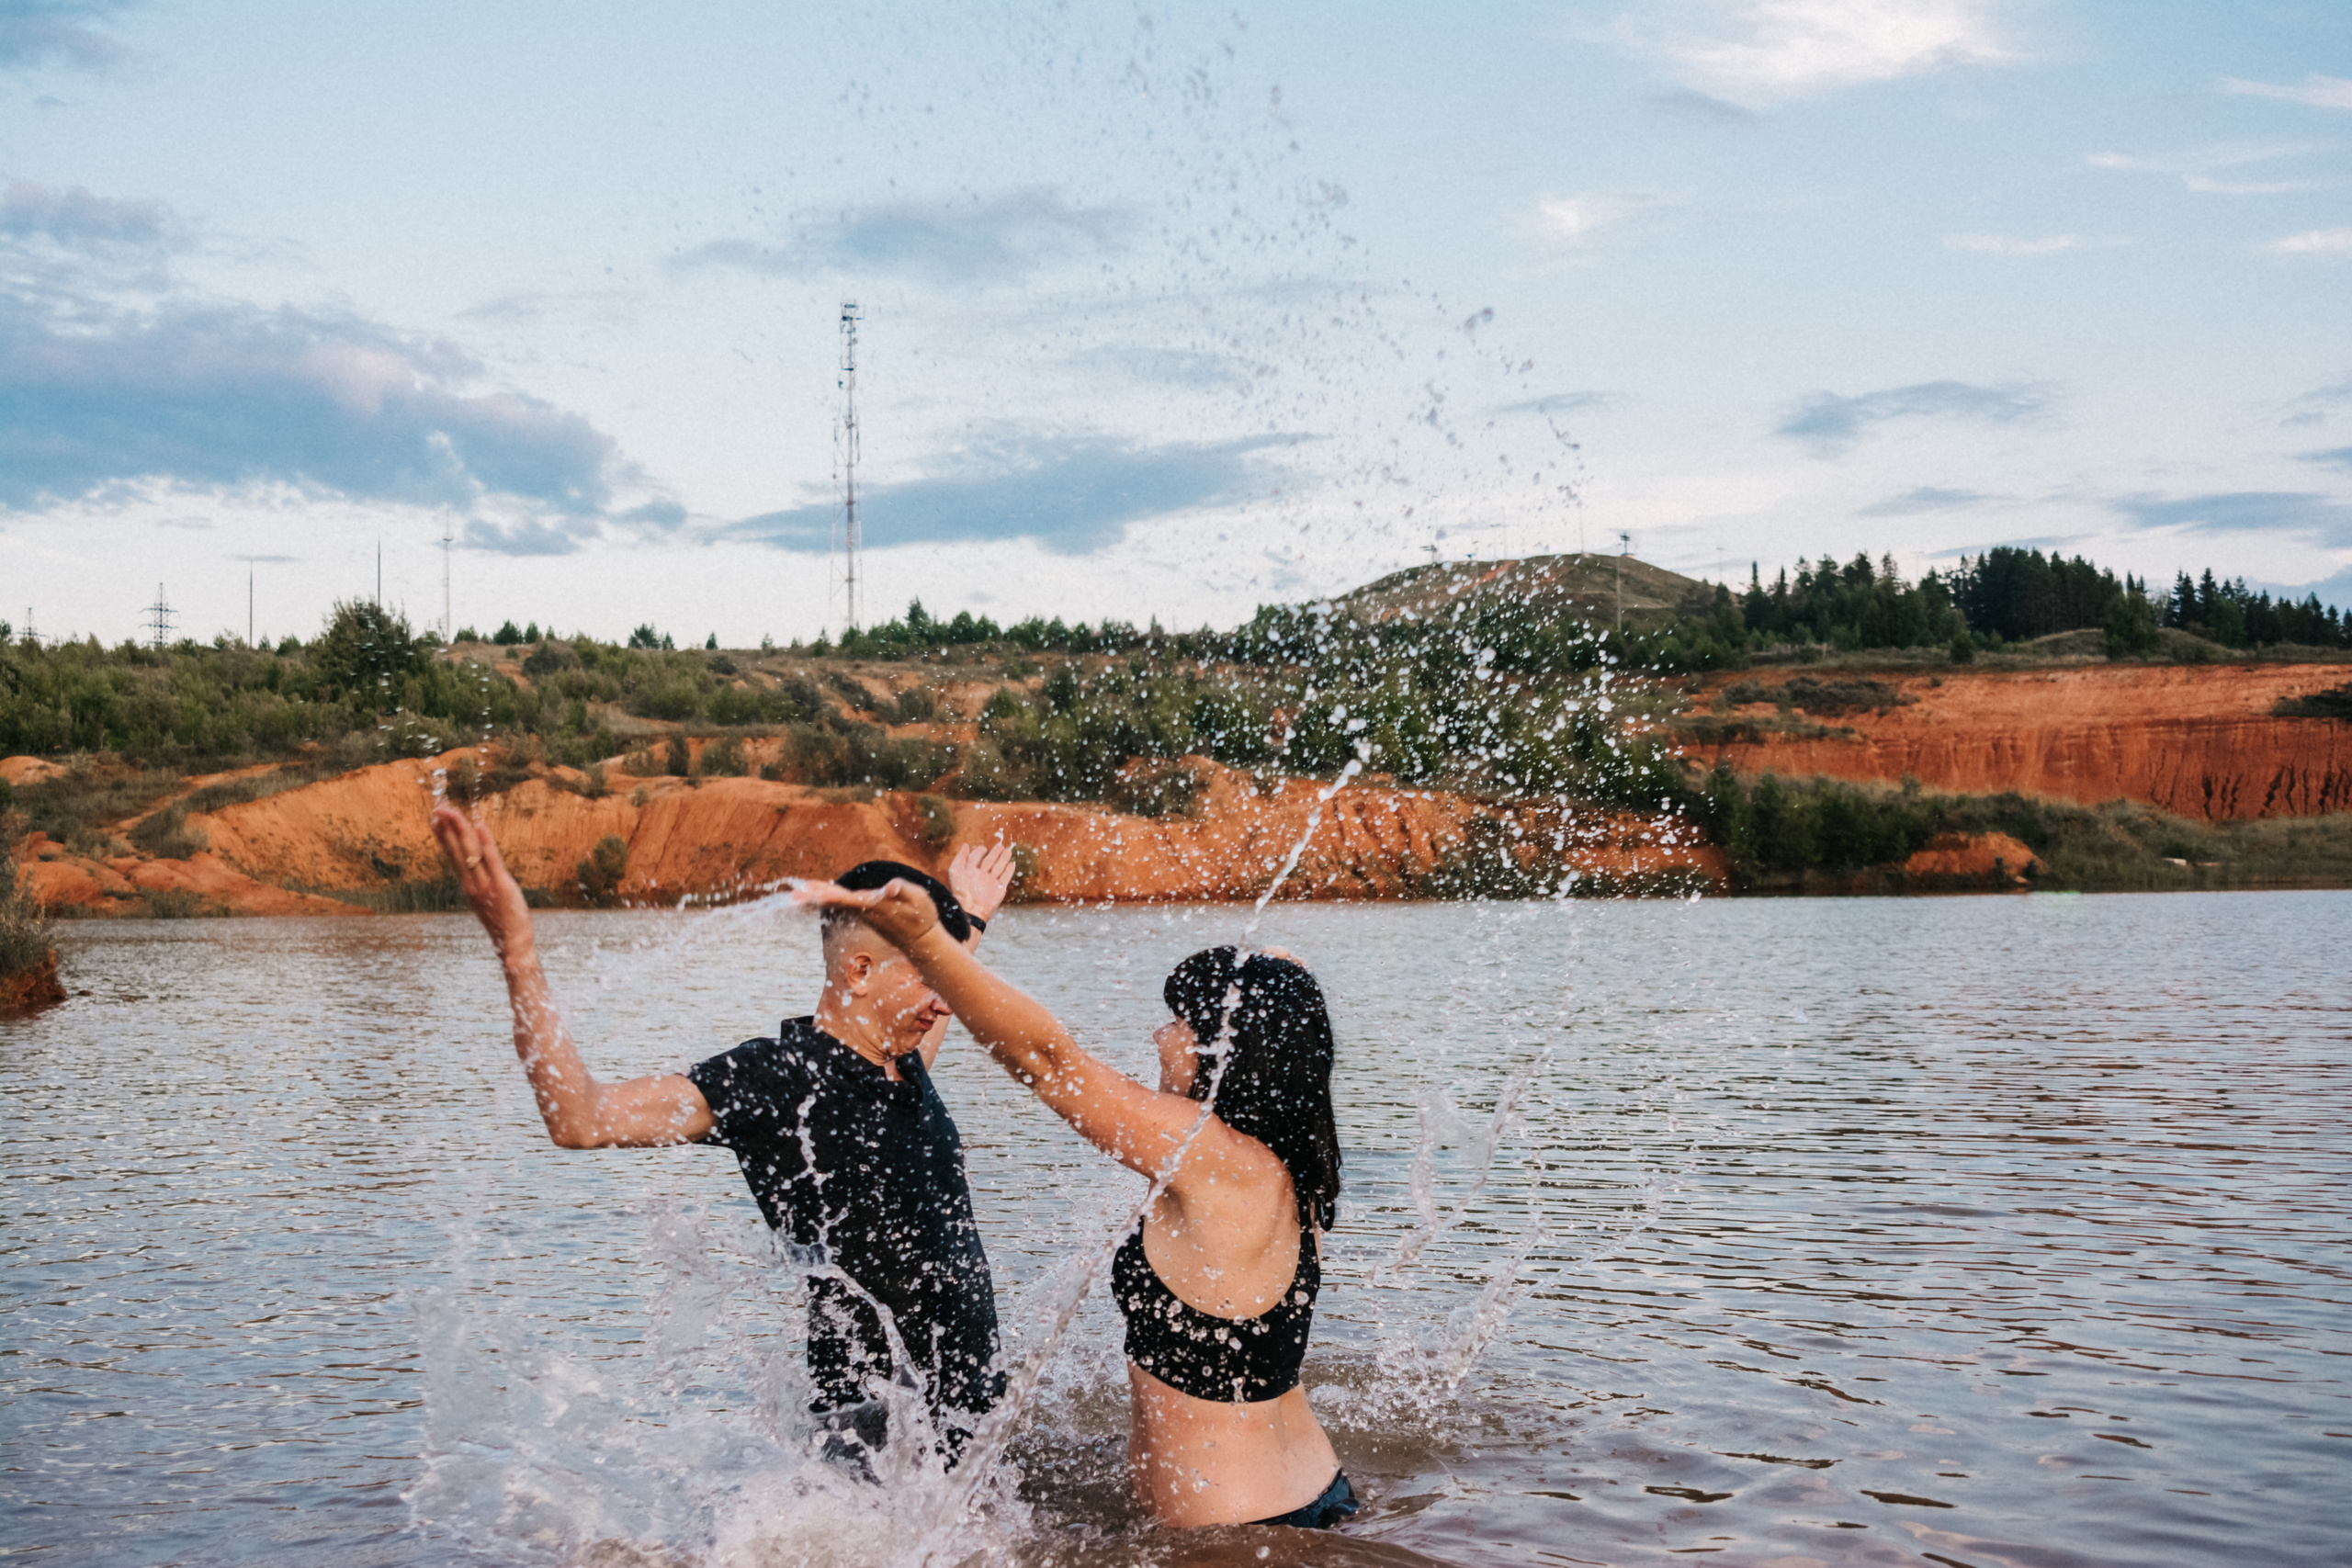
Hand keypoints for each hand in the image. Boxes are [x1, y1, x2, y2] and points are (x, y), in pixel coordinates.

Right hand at [431, 801, 532, 959]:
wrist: (512, 947)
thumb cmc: (503, 925)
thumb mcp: (489, 902)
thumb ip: (482, 886)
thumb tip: (478, 873)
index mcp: (469, 887)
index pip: (453, 856)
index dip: (444, 837)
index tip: (435, 819)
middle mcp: (472, 884)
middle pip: (457, 851)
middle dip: (448, 828)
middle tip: (438, 807)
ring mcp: (485, 885)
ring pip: (469, 852)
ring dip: (461, 829)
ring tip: (452, 811)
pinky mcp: (502, 886)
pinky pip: (492, 861)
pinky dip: (486, 843)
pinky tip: (479, 825)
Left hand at [792, 877, 944, 950]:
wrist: (922, 941)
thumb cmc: (922, 918)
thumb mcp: (918, 899)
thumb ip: (903, 891)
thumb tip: (889, 887)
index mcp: (872, 905)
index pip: (844, 898)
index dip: (826, 895)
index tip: (808, 892)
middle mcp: (863, 911)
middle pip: (834, 902)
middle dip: (813, 898)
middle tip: (793, 896)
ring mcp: (863, 913)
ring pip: (835, 903)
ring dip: (816, 897)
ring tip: (798, 893)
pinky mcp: (865, 912)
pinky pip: (841, 903)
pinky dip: (827, 898)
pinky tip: (818, 894)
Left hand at [947, 841, 1016, 924]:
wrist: (971, 908)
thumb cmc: (961, 890)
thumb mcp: (956, 870)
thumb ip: (960, 857)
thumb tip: (965, 845)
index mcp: (970, 872)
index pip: (975, 858)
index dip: (979, 852)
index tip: (983, 848)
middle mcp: (981, 876)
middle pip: (989, 861)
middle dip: (995, 853)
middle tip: (1000, 846)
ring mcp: (991, 882)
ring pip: (999, 867)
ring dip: (1003, 859)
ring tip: (1008, 850)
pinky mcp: (999, 888)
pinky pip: (1005, 877)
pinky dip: (1009, 870)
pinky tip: (1012, 863)